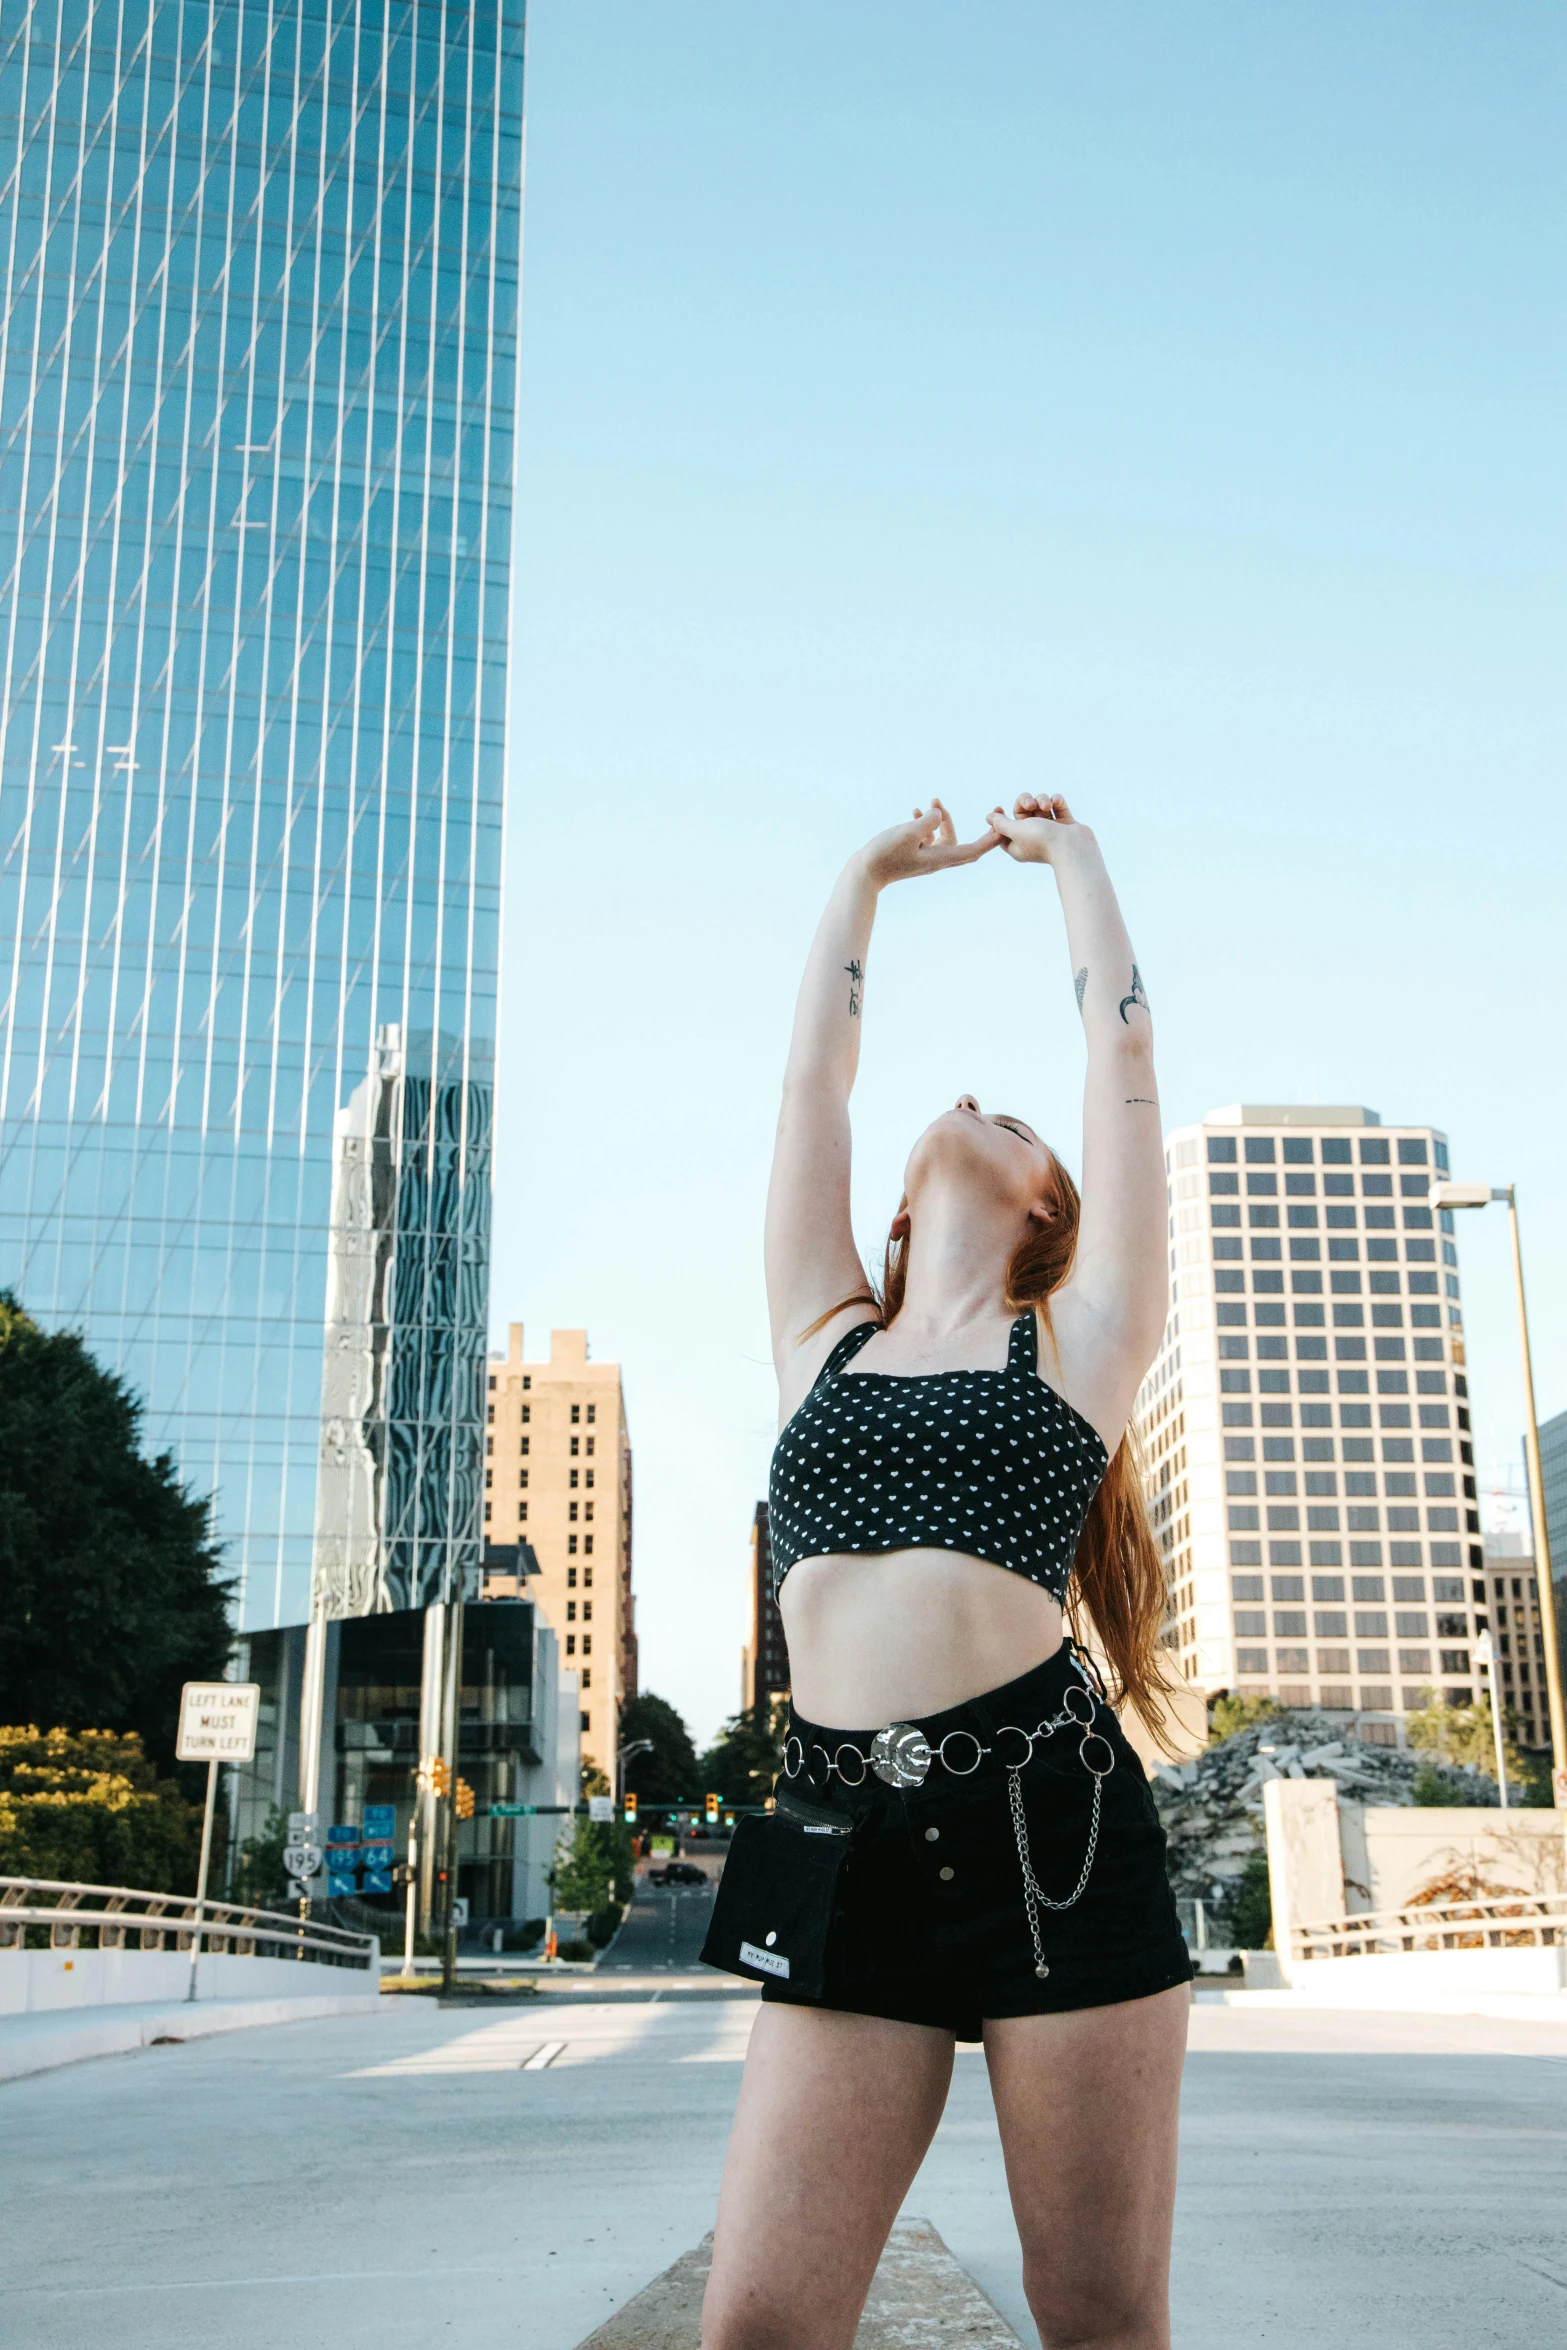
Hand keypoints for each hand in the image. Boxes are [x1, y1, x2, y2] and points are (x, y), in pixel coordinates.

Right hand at [853, 799, 997, 888]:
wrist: (863, 874)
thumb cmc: (884, 854)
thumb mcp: (906, 833)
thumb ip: (926, 821)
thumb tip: (938, 814)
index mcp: (940, 858)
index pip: (974, 850)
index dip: (991, 840)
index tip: (1005, 828)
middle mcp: (936, 860)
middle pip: (964, 845)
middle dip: (970, 827)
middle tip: (987, 811)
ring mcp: (924, 858)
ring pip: (944, 837)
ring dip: (941, 819)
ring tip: (933, 801)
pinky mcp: (913, 855)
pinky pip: (927, 838)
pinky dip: (926, 824)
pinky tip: (917, 810)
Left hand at [987, 792, 1092, 865]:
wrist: (1073, 846)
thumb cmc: (1042, 840)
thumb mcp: (1016, 831)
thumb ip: (1001, 824)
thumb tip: (989, 818)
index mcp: (1018, 845)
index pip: (1003, 830)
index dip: (1000, 819)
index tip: (999, 808)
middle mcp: (1033, 838)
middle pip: (1022, 812)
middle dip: (1025, 802)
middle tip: (1031, 803)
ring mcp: (1050, 830)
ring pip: (1040, 805)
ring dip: (1042, 800)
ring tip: (1048, 806)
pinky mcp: (1065, 824)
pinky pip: (1057, 806)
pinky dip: (1056, 801)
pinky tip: (1057, 802)